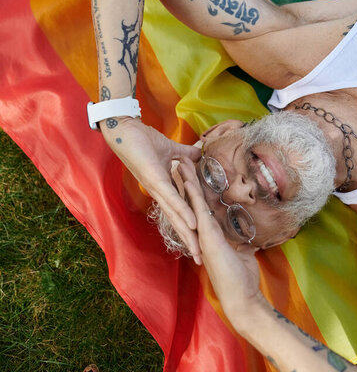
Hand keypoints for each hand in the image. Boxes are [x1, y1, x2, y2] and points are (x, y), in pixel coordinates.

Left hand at [102, 117, 201, 262]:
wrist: (125, 129)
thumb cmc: (143, 139)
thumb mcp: (170, 148)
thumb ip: (185, 153)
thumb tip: (199, 153)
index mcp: (164, 187)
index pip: (179, 211)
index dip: (189, 227)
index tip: (200, 242)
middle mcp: (159, 192)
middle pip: (176, 220)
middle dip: (188, 240)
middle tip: (200, 259)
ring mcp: (156, 187)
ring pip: (174, 215)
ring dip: (186, 233)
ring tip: (197, 249)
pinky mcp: (154, 179)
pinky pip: (171, 198)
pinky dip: (182, 211)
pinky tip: (192, 223)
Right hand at [179, 158, 261, 325]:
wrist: (241, 297)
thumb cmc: (242, 277)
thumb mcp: (243, 252)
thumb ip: (241, 241)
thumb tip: (249, 235)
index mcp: (209, 233)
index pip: (199, 205)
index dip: (193, 188)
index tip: (190, 170)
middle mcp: (201, 231)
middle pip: (190, 200)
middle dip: (185, 180)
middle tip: (178, 159)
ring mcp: (201, 233)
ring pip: (190, 201)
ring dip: (185, 180)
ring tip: (178, 161)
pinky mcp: (205, 235)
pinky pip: (197, 209)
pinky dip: (192, 192)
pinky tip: (188, 178)